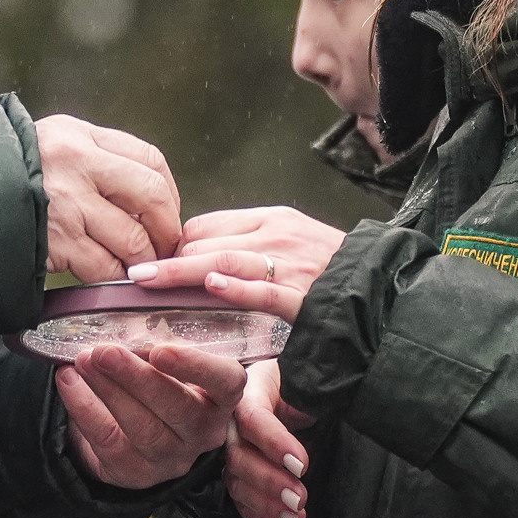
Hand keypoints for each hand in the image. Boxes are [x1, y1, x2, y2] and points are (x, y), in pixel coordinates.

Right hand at [35, 115, 182, 281]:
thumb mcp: (50, 146)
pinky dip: (116, 278)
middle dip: (166, 230)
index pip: (150, 160)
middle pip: (151, 197)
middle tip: (165, 248)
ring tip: (140, 268)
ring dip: (144, 261)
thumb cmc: (6, 174)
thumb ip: (94, 160)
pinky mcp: (54, 241)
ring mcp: (66, 204)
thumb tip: (143, 200)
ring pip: (133, 239)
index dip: (169, 193)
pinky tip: (112, 280)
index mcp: (79, 136)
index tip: (166, 214)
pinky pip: (104, 267)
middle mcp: (77, 164)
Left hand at [57, 341, 245, 489]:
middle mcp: (204, 431)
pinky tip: (68, 382)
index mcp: (221, 397)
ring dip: (107, 390)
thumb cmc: (160, 381)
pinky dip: (84, 408)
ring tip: (83, 361)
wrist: (136, 432)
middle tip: (104, 351)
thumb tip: (124, 323)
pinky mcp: (138, 473)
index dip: (196, 366)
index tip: (160, 350)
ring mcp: (173, 457)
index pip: (226, 382)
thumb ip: (159, 340)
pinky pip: (108, 442)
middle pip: (177, 407)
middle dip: (136, 377)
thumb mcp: (170, 360)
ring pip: (142, 428)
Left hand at [125, 206, 345, 322]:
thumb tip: (195, 255)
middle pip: (207, 241)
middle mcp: (277, 236)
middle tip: (133, 276)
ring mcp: (291, 266)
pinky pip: (265, 291)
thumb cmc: (332, 272)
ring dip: (182, 271)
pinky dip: (237, 287)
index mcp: (270, 220)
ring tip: (147, 279)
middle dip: (168, 260)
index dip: (174, 245)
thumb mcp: (291, 243)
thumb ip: (248, 246)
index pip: (206, 225)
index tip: (150, 265)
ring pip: (226, 260)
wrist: (385, 291)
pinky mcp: (305, 298)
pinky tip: (211, 286)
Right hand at [226, 359, 313, 517]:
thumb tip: (334, 401)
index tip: (302, 465)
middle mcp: (231, 422)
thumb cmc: (302, 383)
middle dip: (270, 482)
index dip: (274, 442)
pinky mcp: (238, 474)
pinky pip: (241, 500)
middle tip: (300, 499)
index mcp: (248, 391)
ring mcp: (232, 449)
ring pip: (237, 482)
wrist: (293, 390)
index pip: (252, 418)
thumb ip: (314, 391)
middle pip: (239, 456)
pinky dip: (261, 517)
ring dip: (267, 506)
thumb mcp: (308, 380)